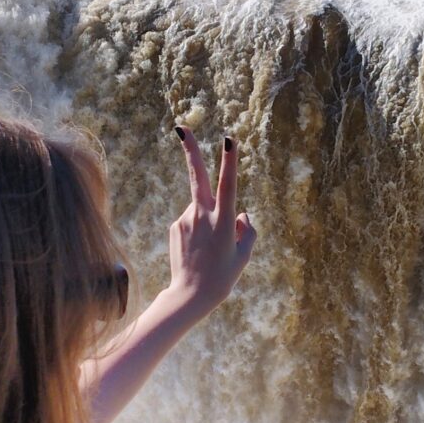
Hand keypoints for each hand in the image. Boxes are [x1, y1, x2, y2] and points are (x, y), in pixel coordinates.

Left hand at [164, 125, 255, 317]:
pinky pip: (193, 221)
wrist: (190, 296)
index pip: (227, 184)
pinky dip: (199, 230)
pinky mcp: (175, 226)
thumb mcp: (244, 255)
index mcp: (223, 220)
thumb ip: (247, 229)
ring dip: (209, 219)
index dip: (229, 161)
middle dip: (190, 149)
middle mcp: (202, 215)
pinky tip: (199, 251)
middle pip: (197, 176)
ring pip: (202, 208)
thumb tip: (240, 213)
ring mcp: (185, 220)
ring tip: (210, 250)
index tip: (229, 139)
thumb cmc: (223, 277)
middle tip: (181, 126)